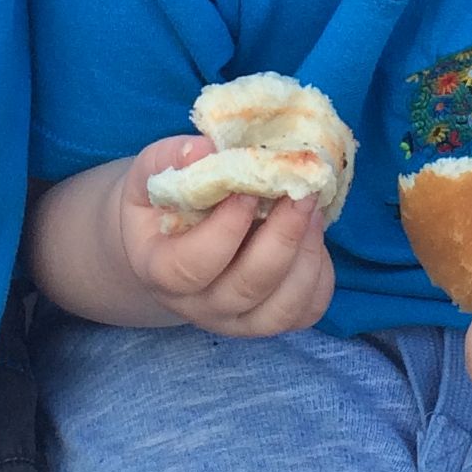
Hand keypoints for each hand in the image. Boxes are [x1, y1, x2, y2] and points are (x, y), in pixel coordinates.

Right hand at [111, 136, 335, 336]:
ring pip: (282, 308)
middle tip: (301, 192)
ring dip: (307, 255)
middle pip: (246, 287)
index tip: (249, 190)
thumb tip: (208, 150)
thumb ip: (170, 158)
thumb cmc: (163, 201)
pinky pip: (306, 311)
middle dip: (283, 236)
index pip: (190, 267)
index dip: (225, 229)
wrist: (171, 237)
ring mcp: (235, 320)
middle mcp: (197, 305)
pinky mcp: (269, 321)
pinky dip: (320, 275)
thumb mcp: (151, 173)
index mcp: (159, 272)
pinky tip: (314, 237)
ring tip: (314, 210)